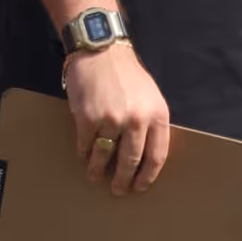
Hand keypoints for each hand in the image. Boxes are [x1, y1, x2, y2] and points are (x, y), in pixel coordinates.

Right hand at [63, 37, 170, 194]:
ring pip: (105, 157)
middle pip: (131, 162)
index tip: (140, 187)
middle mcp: (137, 120)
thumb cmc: (127, 75)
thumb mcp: (151, 97)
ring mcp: (111, 120)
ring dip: (99, 172)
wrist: (101, 51)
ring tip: (96, 178)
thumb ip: (151, 124)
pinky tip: (84, 157)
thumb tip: (146, 157)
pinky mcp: (88, 119)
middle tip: (118, 190)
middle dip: (124, 181)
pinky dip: (84, 154)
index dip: (147, 177)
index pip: (156, 156)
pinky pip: (86, 146)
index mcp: (157, 115)